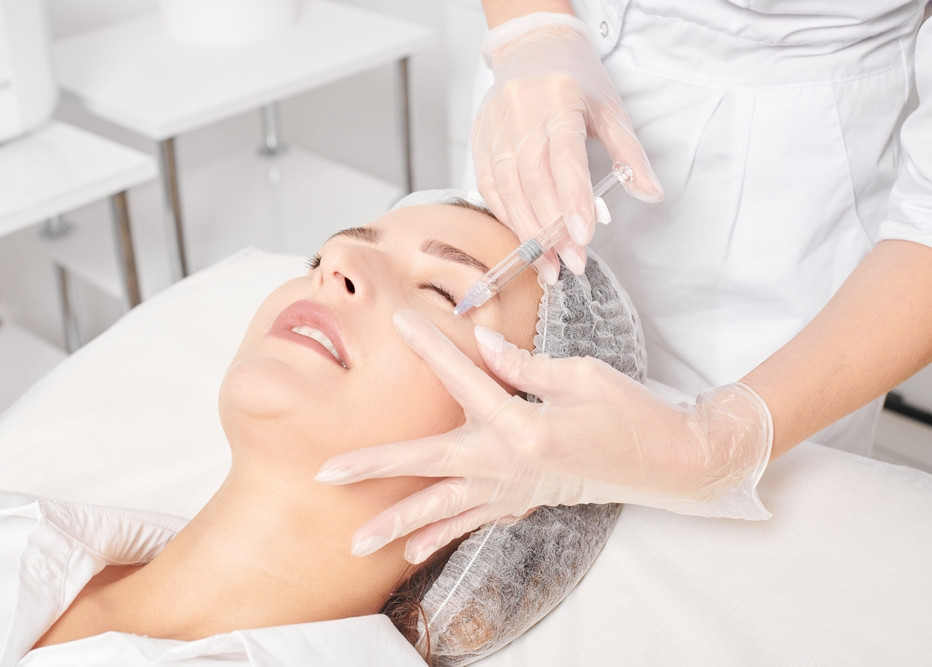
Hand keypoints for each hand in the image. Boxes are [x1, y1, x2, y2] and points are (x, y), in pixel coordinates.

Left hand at [316, 310, 771, 563]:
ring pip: (444, 510)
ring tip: (357, 542)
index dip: (432, 347)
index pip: (465, 378)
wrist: (666, 463)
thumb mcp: (581, 377)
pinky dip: (441, 535)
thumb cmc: (629, 413)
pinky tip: (410, 549)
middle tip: (328, 473)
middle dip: (375, 467)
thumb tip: (481, 346)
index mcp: (523, 425)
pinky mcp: (521, 503)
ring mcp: (513, 490)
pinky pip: (472, 523)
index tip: (400, 323)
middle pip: (429, 464)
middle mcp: (509, 464)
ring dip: (398, 524)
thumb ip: (524, 367)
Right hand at [472, 13, 662, 283]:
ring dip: (528, 232)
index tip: (583, 238)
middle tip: (572, 262)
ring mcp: (495, 128)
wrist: (532, 48)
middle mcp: (521, 114)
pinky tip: (526, 240)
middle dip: (552, 229)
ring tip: (549, 264)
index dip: (572, 201)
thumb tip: (651, 193)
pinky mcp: (480, 142)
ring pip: (506, 189)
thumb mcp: (611, 110)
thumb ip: (630, 155)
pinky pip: (490, 188)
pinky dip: (509, 218)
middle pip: (533, 181)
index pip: (563, 158)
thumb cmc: (574, 79)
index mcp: (558, 100)